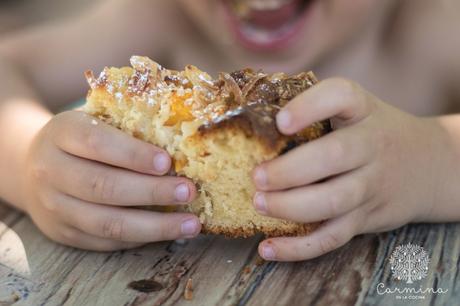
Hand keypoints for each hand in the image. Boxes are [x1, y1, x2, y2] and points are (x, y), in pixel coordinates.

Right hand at [23, 110, 200, 250]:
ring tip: (191, 224)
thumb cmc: (81, 140)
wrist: (34, 166)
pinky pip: (107, 241)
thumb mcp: (93, 120)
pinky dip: (141, 238)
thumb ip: (127, 126)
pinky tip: (168, 232)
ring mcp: (55, 207)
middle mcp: (51, 171)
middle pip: (104, 187)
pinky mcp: (64, 233)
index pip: (97, 143)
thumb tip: (183, 141)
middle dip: (152, 192)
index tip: (167, 162)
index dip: (133, 154)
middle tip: (188, 192)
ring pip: (107, 223)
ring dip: (155, 226)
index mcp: (62, 133)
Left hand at [252, 78, 444, 260]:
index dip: (309, 107)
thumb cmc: (372, 132)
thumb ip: (315, 106)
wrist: (429, 165)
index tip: (281, 122)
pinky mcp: (366, 218)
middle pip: (333, 156)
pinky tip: (267, 248)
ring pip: (333, 201)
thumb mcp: (356, 108)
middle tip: (257, 176)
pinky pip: (332, 237)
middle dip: (289, 170)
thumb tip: (249, 112)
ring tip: (259, 203)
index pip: (341, 96)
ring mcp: (371, 184)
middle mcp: (371, 145)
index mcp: (362, 109)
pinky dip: (298, 248)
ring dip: (290, 207)